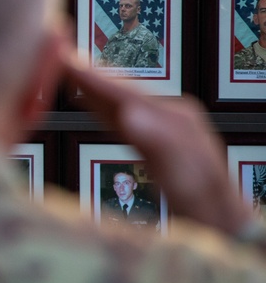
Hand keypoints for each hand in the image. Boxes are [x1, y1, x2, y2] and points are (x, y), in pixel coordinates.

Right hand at [63, 48, 253, 235]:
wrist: (228, 229)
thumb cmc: (208, 213)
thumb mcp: (187, 183)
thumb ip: (160, 147)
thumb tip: (128, 112)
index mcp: (176, 124)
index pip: (126, 94)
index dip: (93, 78)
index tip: (66, 60)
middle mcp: (174, 119)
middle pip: (122, 92)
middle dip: (89, 75)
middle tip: (54, 54)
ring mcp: (168, 129)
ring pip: (120, 101)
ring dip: (92, 87)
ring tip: (63, 70)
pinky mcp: (159, 143)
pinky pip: (123, 117)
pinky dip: (101, 106)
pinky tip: (87, 101)